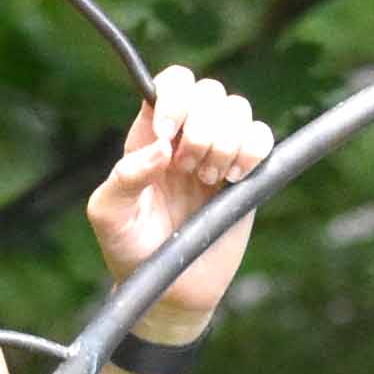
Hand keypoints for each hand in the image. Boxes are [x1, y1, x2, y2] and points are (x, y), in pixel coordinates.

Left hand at [84, 65, 278, 308]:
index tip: (167, 135)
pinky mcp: (248, 175)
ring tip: (210, 179)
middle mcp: (186, 137)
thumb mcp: (109, 216)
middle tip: (189, 171)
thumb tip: (162, 148)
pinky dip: (254, 151)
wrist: (170, 290)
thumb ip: (124, 177)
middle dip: (201, 129)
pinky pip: (264, 137)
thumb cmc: (130, 250)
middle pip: (209, 91)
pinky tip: (235, 179)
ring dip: (226, 141)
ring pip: (238, 109)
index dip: (175, 99)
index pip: (170, 84)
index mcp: (149, 136)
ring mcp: (220, 153)